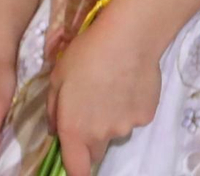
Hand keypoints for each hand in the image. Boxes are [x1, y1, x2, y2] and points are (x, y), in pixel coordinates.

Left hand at [45, 6, 163, 175]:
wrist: (128, 38)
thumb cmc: (86, 54)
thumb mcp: (57, 78)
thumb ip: (53, 110)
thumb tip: (55, 130)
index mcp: (75, 130)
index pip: (76, 170)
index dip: (75, 171)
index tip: (75, 161)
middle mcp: (101, 136)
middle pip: (96, 150)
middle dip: (91, 138)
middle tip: (91, 107)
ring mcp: (127, 127)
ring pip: (116, 131)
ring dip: (111, 119)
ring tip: (112, 86)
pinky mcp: (146, 115)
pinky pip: (135, 117)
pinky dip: (130, 106)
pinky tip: (129, 82)